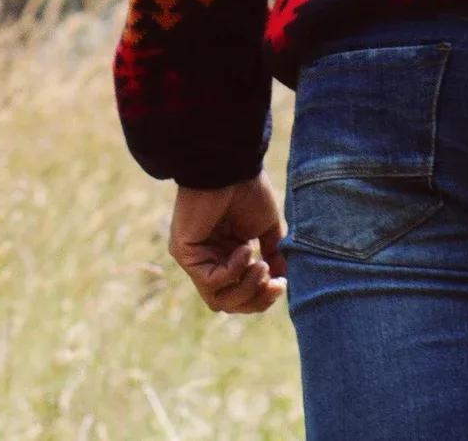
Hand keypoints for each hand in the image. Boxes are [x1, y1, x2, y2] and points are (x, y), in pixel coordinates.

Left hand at [169, 173, 287, 313]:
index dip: (262, 296)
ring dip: (246, 289)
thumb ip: (273, 253)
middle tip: (274, 283)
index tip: (282, 284)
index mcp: (228, 254)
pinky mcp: (185, 254)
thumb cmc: (248, 189)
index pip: (240, 292)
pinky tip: (245, 249)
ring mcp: (196, 259)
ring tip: (261, 265)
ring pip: (218, 299)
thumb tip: (282, 280)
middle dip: (255, 299)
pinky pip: (210, 281)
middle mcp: (210, 260)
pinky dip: (232, 271)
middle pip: (229, 302)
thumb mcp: (266, 227)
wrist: (230, 165)